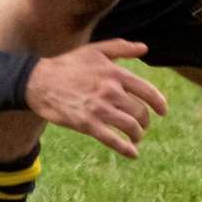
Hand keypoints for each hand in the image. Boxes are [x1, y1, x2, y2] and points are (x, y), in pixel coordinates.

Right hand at [23, 39, 166, 158]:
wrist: (39, 81)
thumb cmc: (68, 64)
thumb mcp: (95, 50)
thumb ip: (121, 48)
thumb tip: (144, 47)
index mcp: (115, 73)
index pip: (147, 91)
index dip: (159, 103)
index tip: (163, 111)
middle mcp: (111, 91)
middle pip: (140, 112)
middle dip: (145, 121)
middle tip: (143, 126)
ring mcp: (99, 108)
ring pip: (130, 126)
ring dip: (137, 135)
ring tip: (136, 138)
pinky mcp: (86, 124)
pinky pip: (112, 139)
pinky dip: (125, 149)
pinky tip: (133, 154)